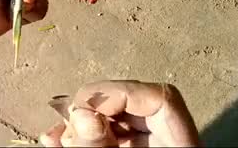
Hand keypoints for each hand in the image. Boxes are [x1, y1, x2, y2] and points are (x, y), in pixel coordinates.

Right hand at [40, 80, 199, 146]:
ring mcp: (148, 147)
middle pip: (133, 105)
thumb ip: (99, 146)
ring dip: (80, 122)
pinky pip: (109, 136)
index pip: (159, 97)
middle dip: (92, 108)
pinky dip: (82, 134)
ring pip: (116, 120)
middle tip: (66, 121)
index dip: (119, 94)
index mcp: (181, 144)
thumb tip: (81, 113)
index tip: (85, 109)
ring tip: (56, 134)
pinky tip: (57, 140)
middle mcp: (168, 142)